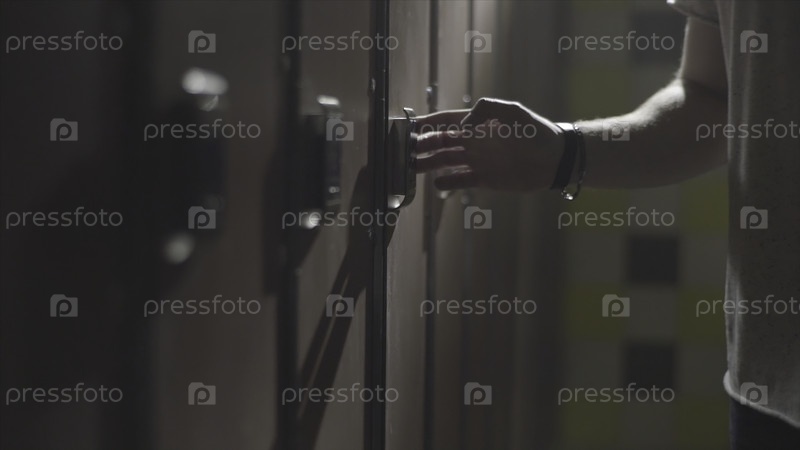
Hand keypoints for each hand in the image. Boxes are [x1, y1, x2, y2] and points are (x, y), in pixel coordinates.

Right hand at [414, 98, 564, 190]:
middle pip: (440, 143)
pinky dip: (448, 182)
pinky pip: (460, 180)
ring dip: (429, 164)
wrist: (554, 158)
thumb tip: (462, 128)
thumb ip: (484, 111)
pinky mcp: (484, 178)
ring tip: (412, 168)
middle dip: (422, 146)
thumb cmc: (535, 131)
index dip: (426, 124)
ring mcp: (477, 160)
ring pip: (445, 162)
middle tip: (404, 151)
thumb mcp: (511, 111)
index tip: (408, 127)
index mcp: (476, 122)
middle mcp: (473, 141)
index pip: (445, 122)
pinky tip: (437, 183)